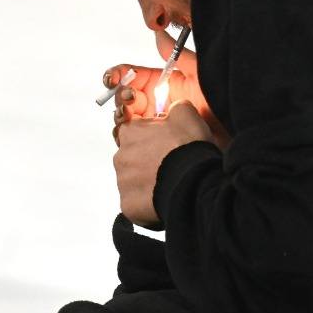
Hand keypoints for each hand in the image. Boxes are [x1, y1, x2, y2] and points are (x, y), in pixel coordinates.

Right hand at [104, 29, 227, 145]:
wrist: (234, 134)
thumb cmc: (221, 102)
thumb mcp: (198, 74)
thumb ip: (176, 55)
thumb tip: (158, 31)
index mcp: (164, 84)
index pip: (133, 75)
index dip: (118, 74)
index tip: (112, 78)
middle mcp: (157, 104)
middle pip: (124, 97)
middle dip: (120, 95)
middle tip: (128, 97)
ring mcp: (156, 126)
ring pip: (125, 119)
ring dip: (120, 115)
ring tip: (128, 115)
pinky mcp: (156, 145)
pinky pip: (133, 141)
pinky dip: (126, 137)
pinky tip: (132, 133)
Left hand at [114, 102, 215, 226]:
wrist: (191, 182)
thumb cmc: (188, 147)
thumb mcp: (188, 116)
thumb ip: (177, 108)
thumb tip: (174, 108)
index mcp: (130, 132)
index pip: (134, 133)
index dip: (151, 139)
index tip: (166, 146)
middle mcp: (120, 156)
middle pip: (131, 158)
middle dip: (146, 163)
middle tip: (168, 167)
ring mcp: (122, 183)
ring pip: (132, 182)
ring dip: (146, 183)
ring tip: (168, 185)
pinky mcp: (127, 205)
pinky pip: (135, 204)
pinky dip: (146, 204)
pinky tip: (164, 200)